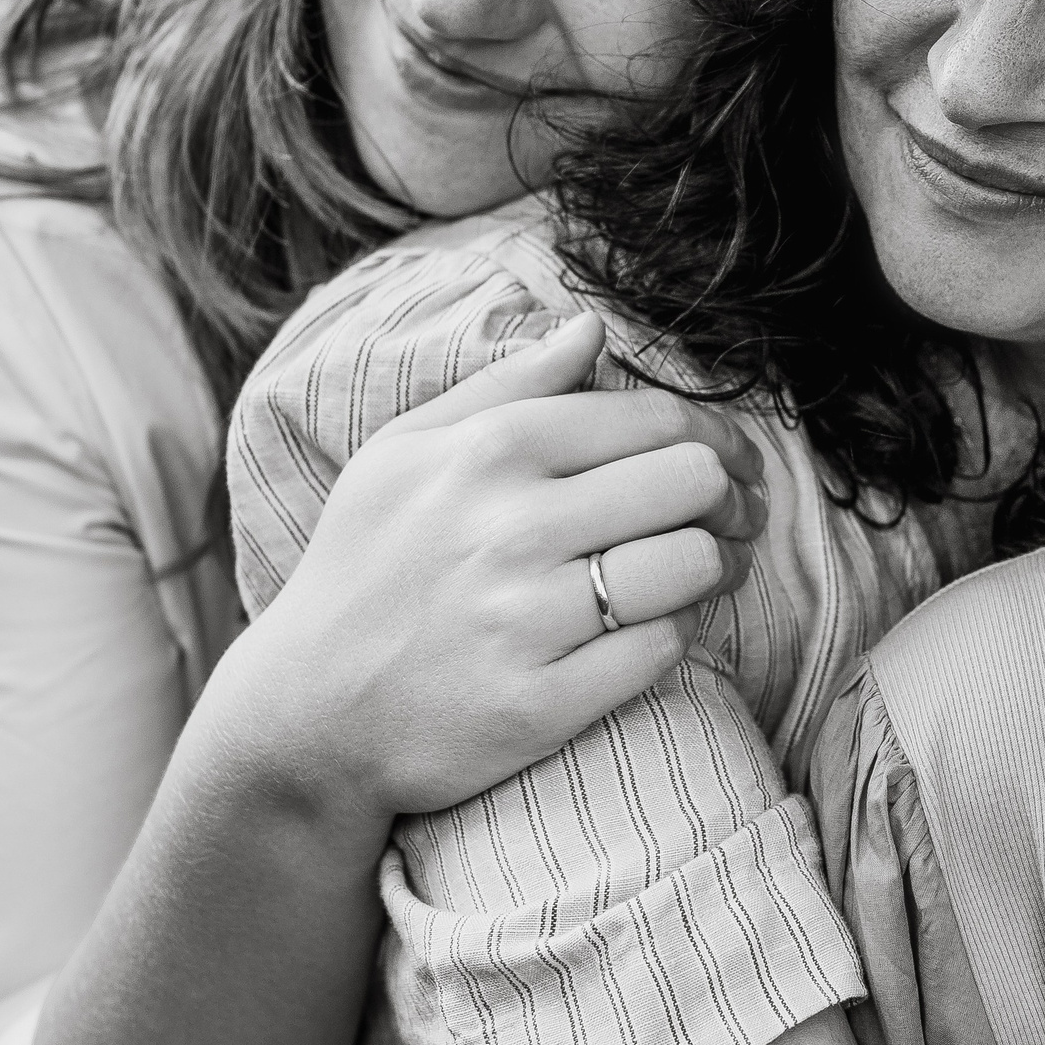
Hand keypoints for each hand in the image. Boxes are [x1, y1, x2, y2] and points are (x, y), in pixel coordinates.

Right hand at [204, 312, 769, 825]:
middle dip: (735, 497)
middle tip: (737, 515)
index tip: (733, 461)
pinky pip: (663, 648)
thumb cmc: (365, 568)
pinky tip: (661, 623)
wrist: (307, 715)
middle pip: (693, 482)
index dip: (719, 437)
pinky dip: (678, 632)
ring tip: (718, 567)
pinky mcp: (543, 703)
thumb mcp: (405, 454)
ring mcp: (527, 620)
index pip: (657, 420)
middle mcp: (511, 528)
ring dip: (724, 565)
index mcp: (488, 451)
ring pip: (694, 565)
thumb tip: (592, 330)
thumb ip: (506, 385)